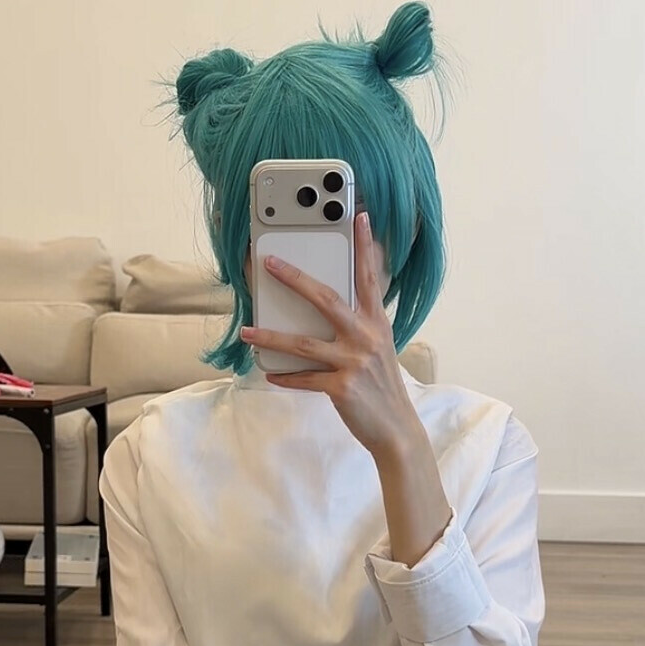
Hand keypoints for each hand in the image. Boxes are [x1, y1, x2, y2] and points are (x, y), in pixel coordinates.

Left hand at [239, 210, 415, 458]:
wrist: (396, 428)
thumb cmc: (382, 388)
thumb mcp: (378, 350)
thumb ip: (358, 328)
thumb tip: (326, 313)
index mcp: (377, 324)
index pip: (370, 277)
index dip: (364, 246)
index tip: (359, 217)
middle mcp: (366, 338)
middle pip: (327, 299)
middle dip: (295, 279)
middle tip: (269, 263)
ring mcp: (354, 362)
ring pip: (304, 344)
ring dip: (272, 336)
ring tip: (248, 331)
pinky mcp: (342, 388)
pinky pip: (305, 378)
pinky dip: (285, 376)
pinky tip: (270, 372)